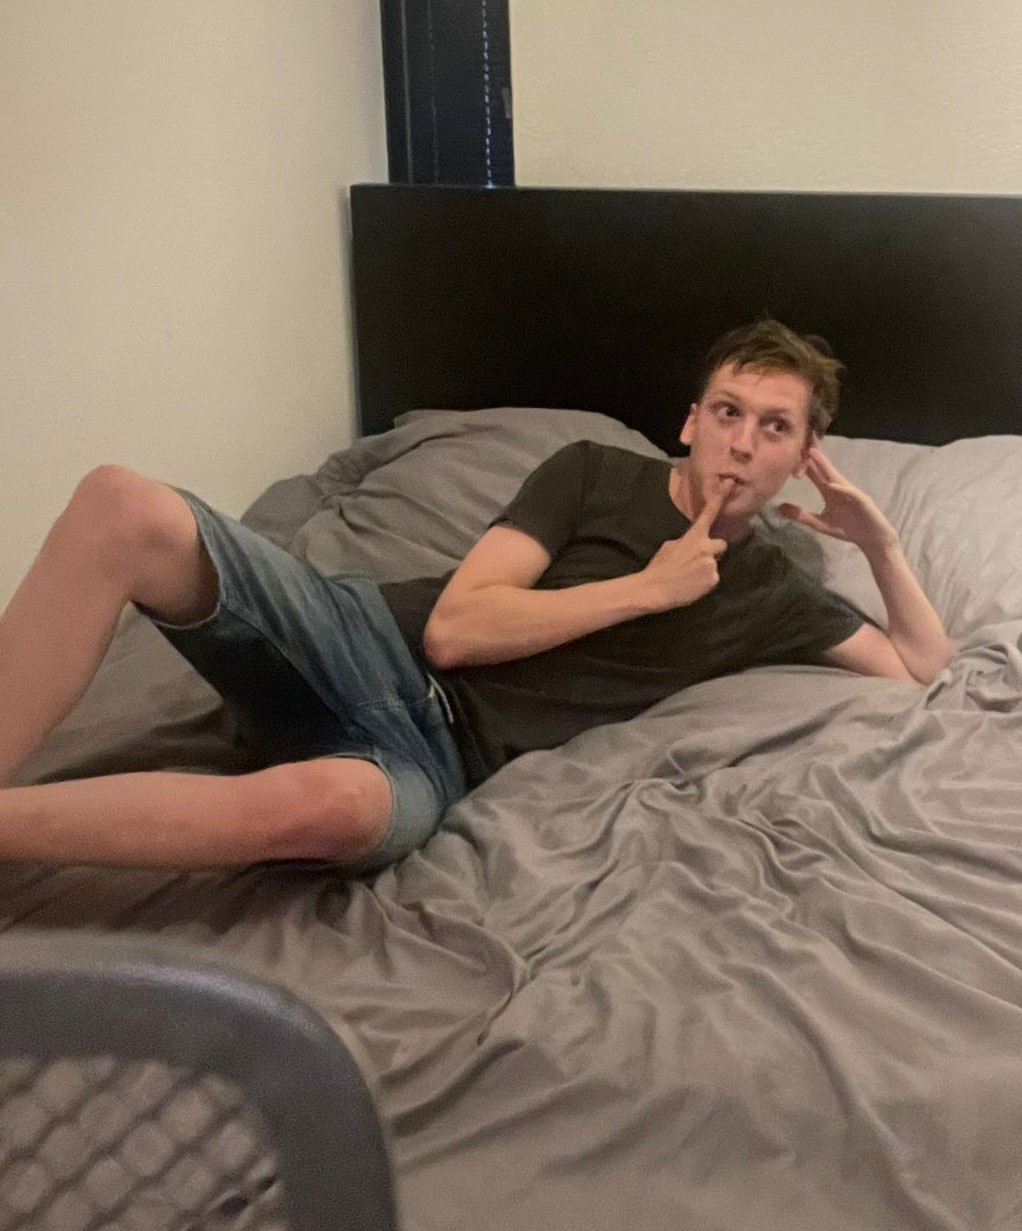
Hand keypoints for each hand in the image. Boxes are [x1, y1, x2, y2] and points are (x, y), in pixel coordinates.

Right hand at [642, 480, 731, 610]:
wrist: (655, 589)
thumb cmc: (659, 566)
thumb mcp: (670, 546)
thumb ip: (687, 542)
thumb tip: (696, 545)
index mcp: (694, 536)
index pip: (709, 513)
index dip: (721, 497)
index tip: (731, 483)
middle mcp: (706, 547)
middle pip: (721, 544)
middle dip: (714, 550)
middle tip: (699, 559)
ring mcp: (711, 564)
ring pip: (714, 564)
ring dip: (706, 569)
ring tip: (690, 577)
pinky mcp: (713, 580)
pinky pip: (713, 579)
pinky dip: (705, 582)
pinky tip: (692, 585)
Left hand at [777, 443, 898, 555]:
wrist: (872, 539)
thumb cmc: (848, 529)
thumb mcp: (820, 524)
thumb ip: (802, 515)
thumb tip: (780, 507)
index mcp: (829, 490)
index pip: (814, 472)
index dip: (804, 460)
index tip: (791, 447)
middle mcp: (838, 487)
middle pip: (824, 467)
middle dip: (813, 452)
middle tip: (802, 435)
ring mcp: (851, 492)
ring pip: (835, 476)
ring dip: (824, 465)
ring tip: (812, 452)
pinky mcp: (862, 501)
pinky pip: (850, 493)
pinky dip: (841, 489)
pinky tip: (831, 484)